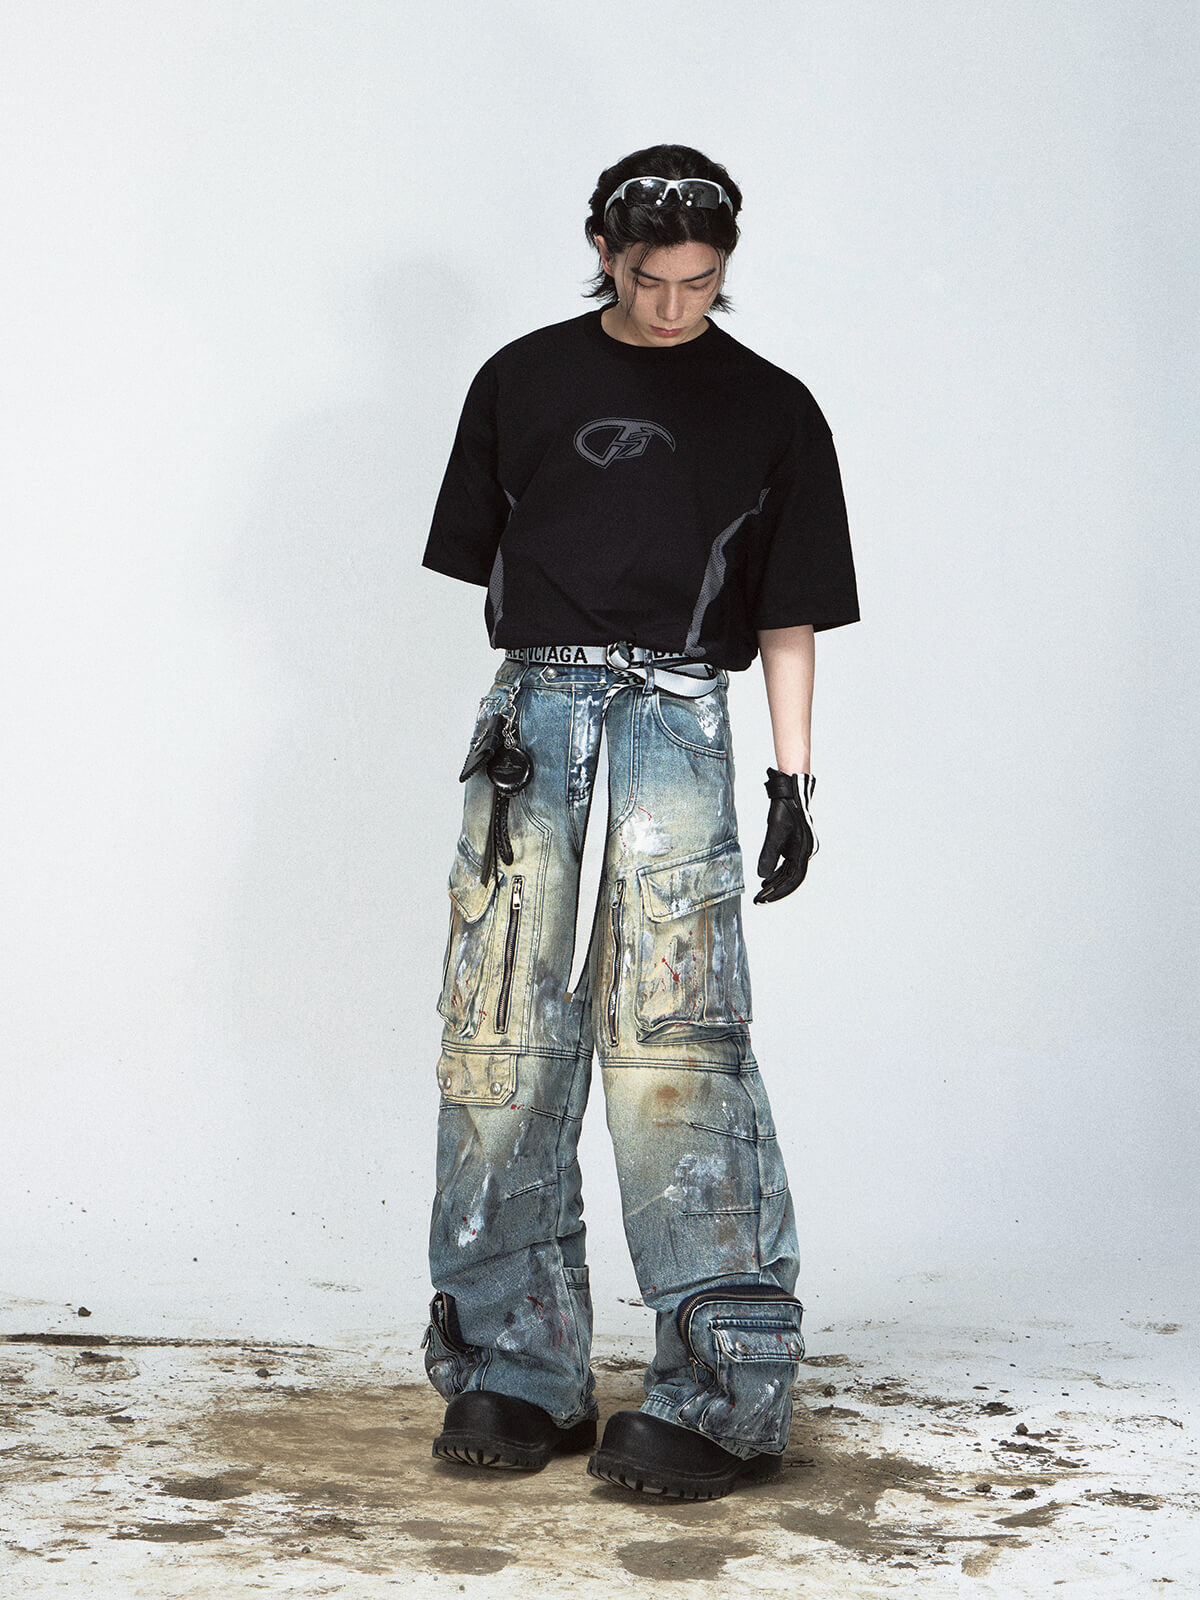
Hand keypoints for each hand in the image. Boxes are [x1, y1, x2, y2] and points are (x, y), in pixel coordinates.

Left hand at [753, 768, 817, 903]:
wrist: (791, 791)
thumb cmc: (785, 810)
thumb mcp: (774, 833)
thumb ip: (769, 855)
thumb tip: (762, 876)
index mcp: (804, 851)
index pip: (792, 880)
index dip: (778, 891)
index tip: (763, 899)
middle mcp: (807, 852)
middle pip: (792, 879)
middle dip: (775, 890)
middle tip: (759, 900)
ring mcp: (803, 848)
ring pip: (790, 872)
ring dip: (776, 882)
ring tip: (762, 890)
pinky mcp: (797, 844)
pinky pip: (789, 863)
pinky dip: (778, 871)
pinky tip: (768, 876)